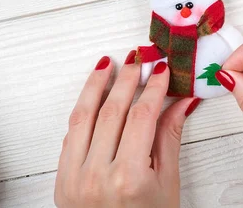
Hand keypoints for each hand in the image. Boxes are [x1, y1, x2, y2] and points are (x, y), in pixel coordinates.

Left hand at [55, 55, 200, 207]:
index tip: (163, 70)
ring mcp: (74, 177)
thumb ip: (169, 137)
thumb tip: (181, 101)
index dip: (154, 88)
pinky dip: (82, 109)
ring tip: (110, 64)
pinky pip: (70, 134)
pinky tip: (92, 93)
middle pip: (112, 111)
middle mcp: (96, 175)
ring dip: (96, 85)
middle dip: (127, 79)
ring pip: (83, 116)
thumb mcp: (167, 184)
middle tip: (140, 57)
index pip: (141, 117)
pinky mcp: (61, 179)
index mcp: (128, 178)